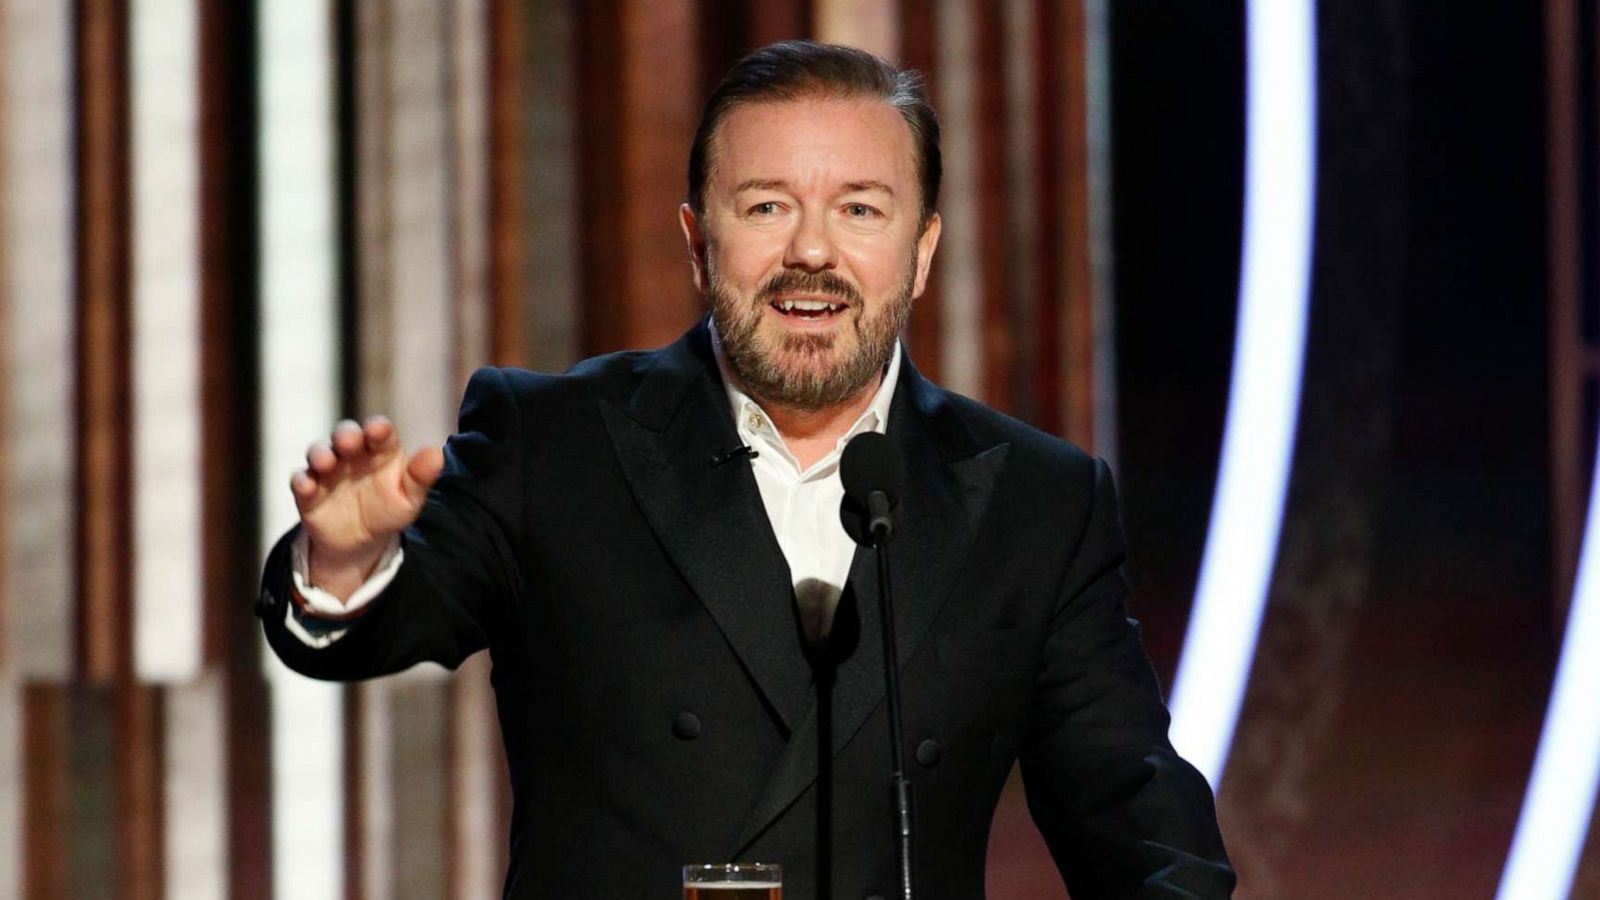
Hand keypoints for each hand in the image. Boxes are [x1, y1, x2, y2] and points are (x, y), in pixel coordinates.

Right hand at [290, 416, 443, 599]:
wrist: (362, 541)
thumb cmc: (390, 509)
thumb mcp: (410, 498)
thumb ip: (421, 477)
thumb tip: (437, 454)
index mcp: (380, 449)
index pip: (378, 431)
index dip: (377, 428)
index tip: (378, 431)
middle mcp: (351, 453)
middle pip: (344, 434)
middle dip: (345, 435)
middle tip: (348, 442)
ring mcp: (327, 470)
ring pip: (319, 452)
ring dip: (320, 454)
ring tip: (326, 462)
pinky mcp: (308, 491)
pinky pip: (300, 481)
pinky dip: (301, 481)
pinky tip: (307, 486)